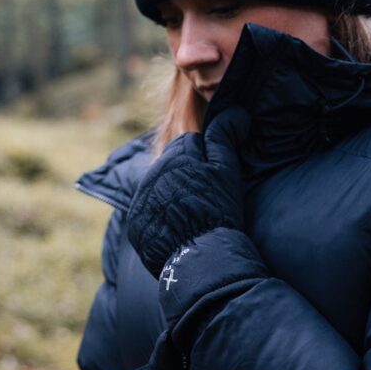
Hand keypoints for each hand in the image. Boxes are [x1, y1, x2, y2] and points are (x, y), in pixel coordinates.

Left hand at [127, 106, 248, 277]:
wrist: (200, 257)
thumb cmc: (218, 211)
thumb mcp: (227, 171)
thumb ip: (225, 137)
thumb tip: (236, 112)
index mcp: (175, 156)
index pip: (189, 145)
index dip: (205, 161)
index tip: (213, 180)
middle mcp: (152, 173)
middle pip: (171, 165)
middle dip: (185, 177)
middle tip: (204, 200)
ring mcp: (140, 198)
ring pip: (158, 188)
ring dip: (171, 196)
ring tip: (191, 216)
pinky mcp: (134, 222)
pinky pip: (147, 212)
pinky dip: (159, 218)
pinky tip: (177, 230)